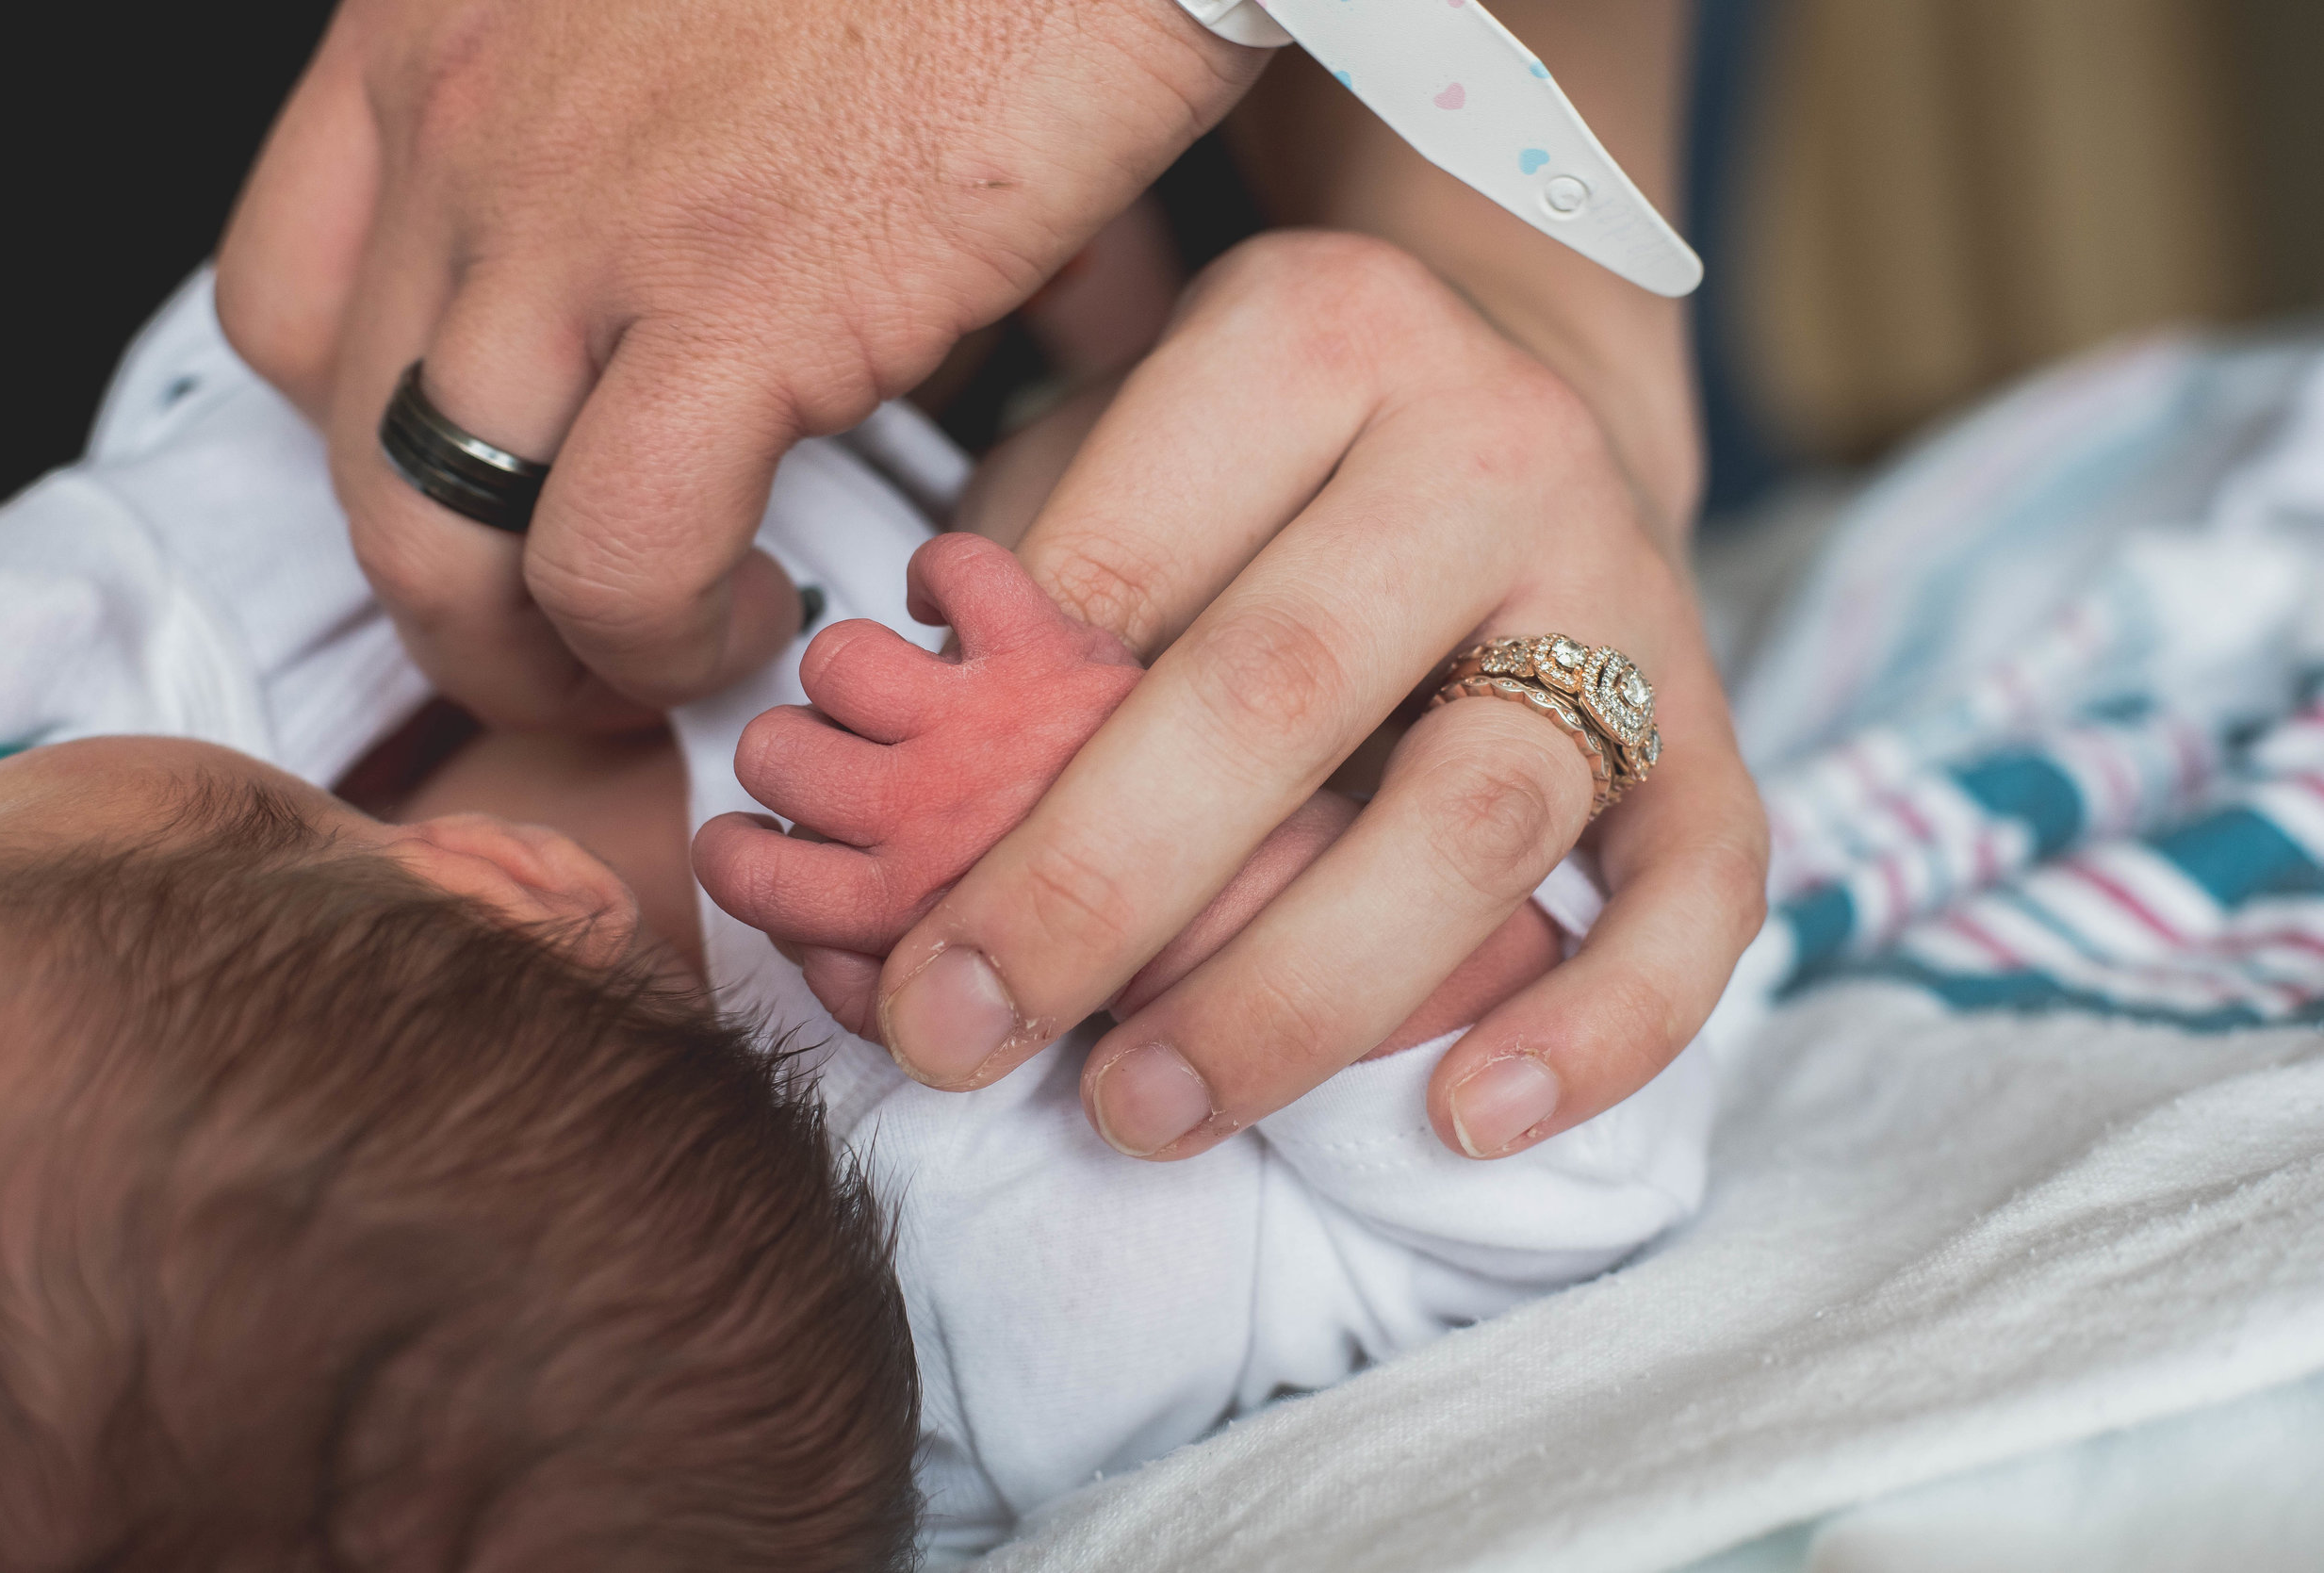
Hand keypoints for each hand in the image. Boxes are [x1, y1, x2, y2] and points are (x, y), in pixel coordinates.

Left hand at [215, 0, 1261, 727]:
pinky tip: (755, 618)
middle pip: (349, 448)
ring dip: (539, 654)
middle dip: (450, 597)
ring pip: (433, 537)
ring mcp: (574, 215)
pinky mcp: (727, 303)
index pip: (297, 298)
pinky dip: (669, 640)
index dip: (380, 445)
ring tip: (660, 661)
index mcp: (448, 27)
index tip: (497, 502)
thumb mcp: (731, 27)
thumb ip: (699, 165)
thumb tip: (830, 320)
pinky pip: (614, 558)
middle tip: (567, 641)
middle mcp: (467, 121)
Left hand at [836, 231, 1766, 1159]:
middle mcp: (1487, 439)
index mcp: (1310, 331)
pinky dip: (1602, 1026)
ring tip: (1147, 1107)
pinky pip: (1706, 890)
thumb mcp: (1104, 452)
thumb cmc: (1251, 463)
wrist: (1515, 401)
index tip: (891, 928)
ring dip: (1300, 992)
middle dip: (1098, 889)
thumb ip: (1013, 605)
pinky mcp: (1712, 720)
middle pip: (1284, 688)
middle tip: (961, 1035)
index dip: (988, 762)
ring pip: (1481, 811)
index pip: (1119, 565)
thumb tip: (900, 831)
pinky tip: (1465, 1118)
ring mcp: (1624, 582)